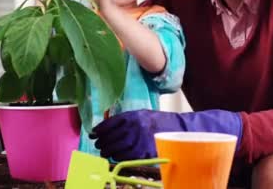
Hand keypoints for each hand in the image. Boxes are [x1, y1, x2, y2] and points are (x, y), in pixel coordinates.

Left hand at [90, 109, 242, 160]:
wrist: (179, 130)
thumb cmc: (159, 121)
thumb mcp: (142, 114)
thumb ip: (126, 119)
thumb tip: (106, 126)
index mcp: (132, 116)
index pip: (109, 124)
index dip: (98, 130)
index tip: (93, 133)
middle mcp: (133, 128)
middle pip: (109, 138)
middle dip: (101, 142)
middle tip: (98, 143)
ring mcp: (138, 141)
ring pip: (115, 149)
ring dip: (107, 150)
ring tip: (104, 150)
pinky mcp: (144, 153)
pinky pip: (125, 157)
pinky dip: (118, 157)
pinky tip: (116, 155)